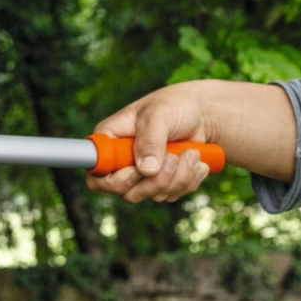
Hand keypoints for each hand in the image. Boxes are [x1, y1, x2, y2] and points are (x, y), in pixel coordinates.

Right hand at [85, 80, 218, 204]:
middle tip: (173, 158)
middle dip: (156, 180)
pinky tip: (197, 161)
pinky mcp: (162, 183)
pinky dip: (190, 180)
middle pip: (127, 193)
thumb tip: (146, 170)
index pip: (96, 175)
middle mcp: (122, 164)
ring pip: (154, 195)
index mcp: (110, 142)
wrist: (204, 113)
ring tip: (192, 152)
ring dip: (179, 176)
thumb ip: (150, 140)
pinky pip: (173, 195)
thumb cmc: (175, 105)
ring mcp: (142, 177)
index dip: (115, 181)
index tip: (137, 170)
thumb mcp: (160, 114)